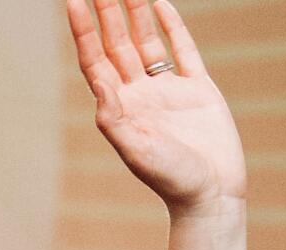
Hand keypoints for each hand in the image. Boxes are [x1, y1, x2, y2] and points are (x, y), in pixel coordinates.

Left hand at [68, 0, 245, 215]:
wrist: (211, 194)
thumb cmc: (173, 180)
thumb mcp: (139, 152)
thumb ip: (118, 121)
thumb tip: (100, 88)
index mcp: (120, 109)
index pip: (95, 62)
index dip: (83, 32)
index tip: (73, 1)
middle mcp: (140, 96)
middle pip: (116, 45)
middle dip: (105, 13)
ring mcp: (168, 90)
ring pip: (146, 41)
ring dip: (134, 13)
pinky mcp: (198, 89)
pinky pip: (182, 49)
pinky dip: (171, 25)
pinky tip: (160, 3)